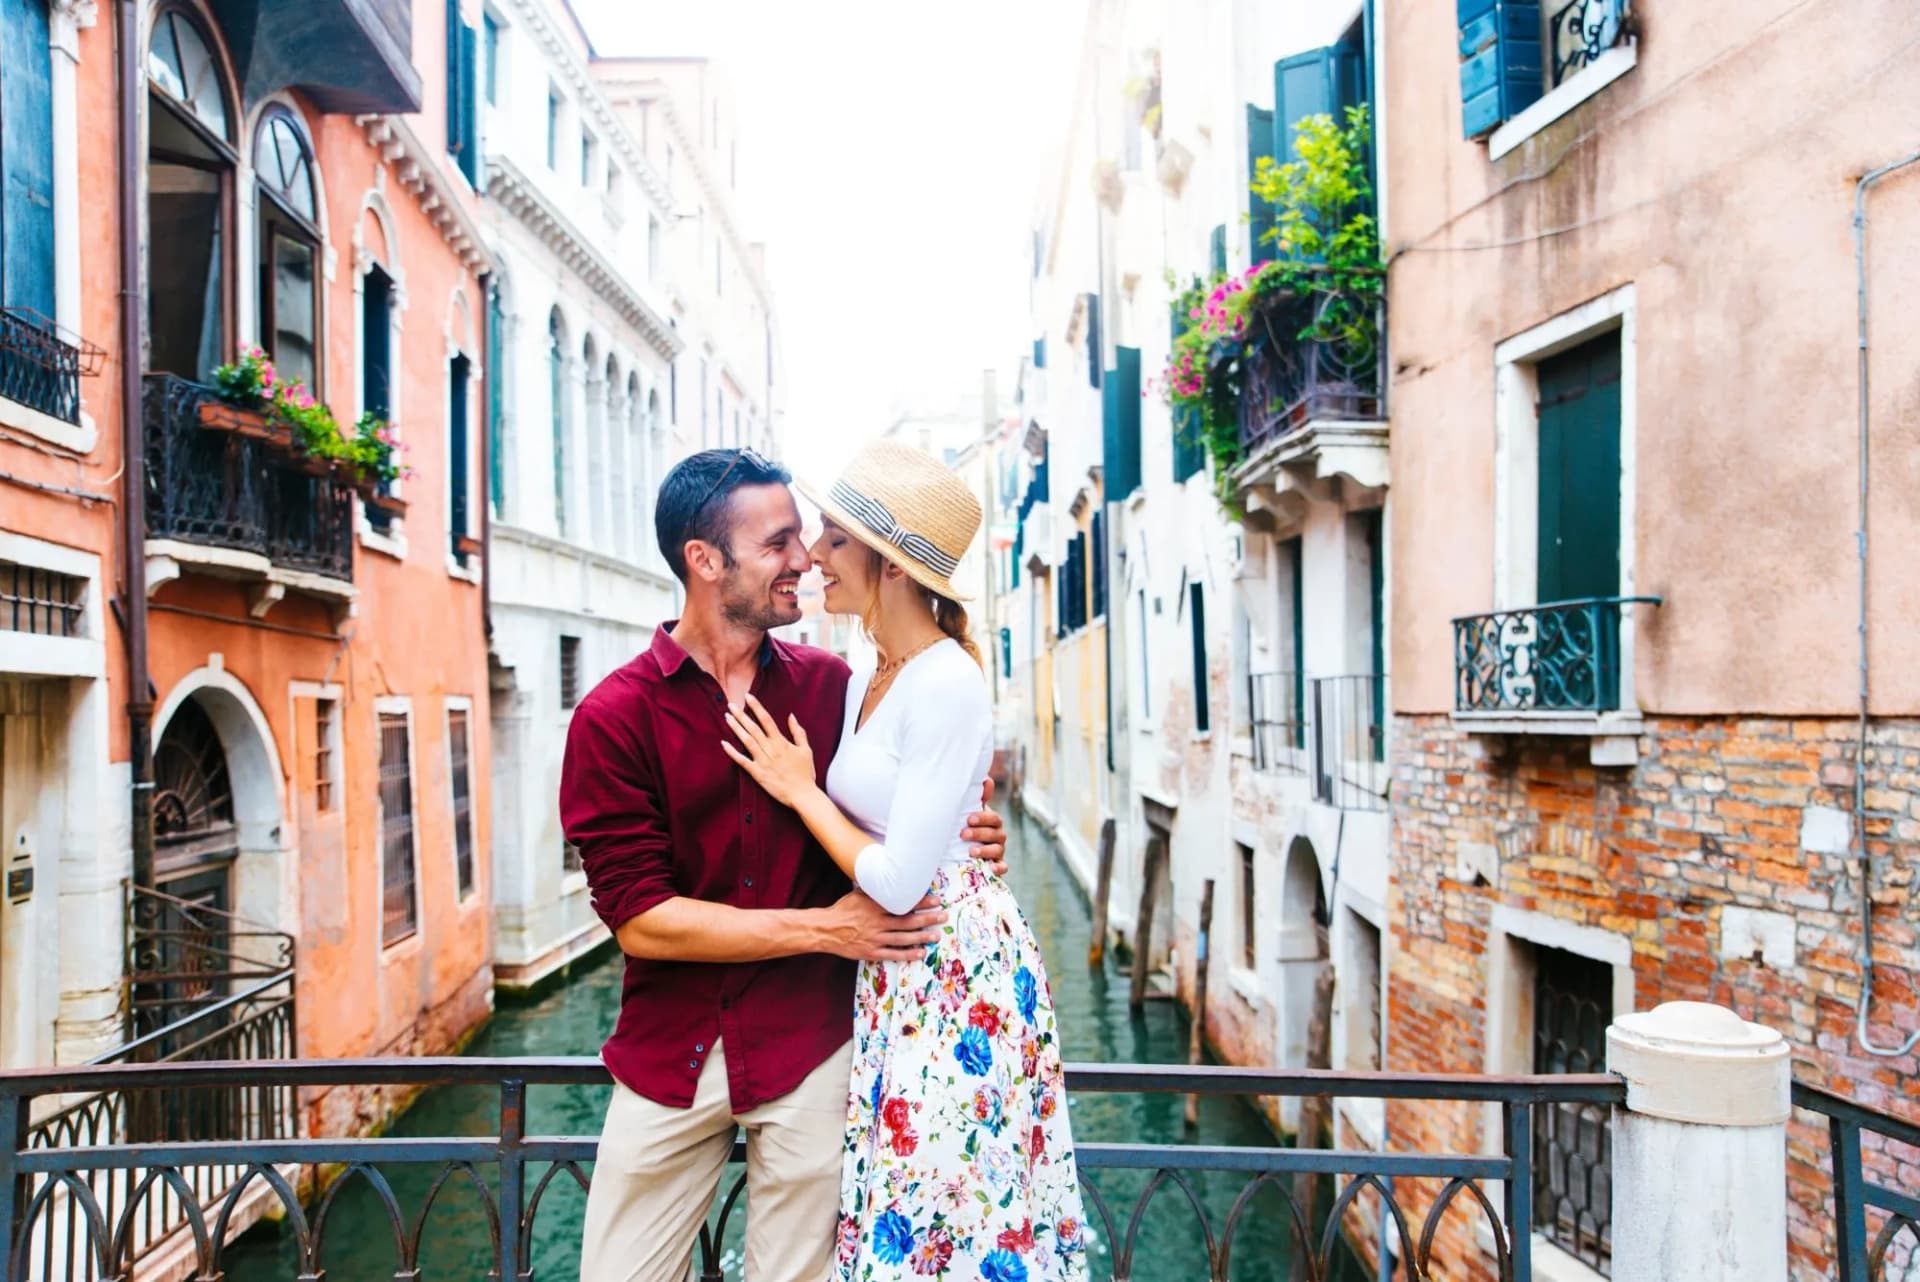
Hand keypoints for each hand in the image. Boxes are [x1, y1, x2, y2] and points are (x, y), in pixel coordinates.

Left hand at [721, 694, 816, 806]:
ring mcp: (763, 761)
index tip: (747, 696)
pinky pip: (742, 761)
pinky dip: (732, 752)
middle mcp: (770, 749)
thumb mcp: (806, 750)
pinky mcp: (757, 774)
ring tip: (726, 717)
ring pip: (746, 741)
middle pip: (753, 728)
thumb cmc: (806, 773)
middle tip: (730, 705)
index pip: (766, 720)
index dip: (756, 707)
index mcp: (781, 742)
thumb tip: (791, 716)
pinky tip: (724, 743)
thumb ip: (798, 732)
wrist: (803, 795)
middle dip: (741, 715)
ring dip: (736, 728)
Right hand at [818, 890, 948, 962]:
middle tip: (943, 916)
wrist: (825, 930)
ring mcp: (875, 938)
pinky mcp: (871, 952)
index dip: (921, 901)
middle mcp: (877, 922)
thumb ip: (876, 890)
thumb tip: (891, 879)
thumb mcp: (859, 894)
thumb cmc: (843, 909)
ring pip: (903, 938)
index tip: (935, 899)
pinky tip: (921, 952)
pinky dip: (908, 953)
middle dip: (928, 918)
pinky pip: (893, 954)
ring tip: (937, 935)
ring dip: (922, 937)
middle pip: (907, 921)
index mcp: (874, 906)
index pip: (902, 903)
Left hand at [963, 776, 1007, 875]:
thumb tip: (987, 779)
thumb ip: (977, 798)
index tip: (969, 819)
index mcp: (992, 823)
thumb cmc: (967, 828)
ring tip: (971, 851)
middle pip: (996, 834)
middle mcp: (998, 836)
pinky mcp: (997, 866)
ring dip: (985, 850)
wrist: (962, 853)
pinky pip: (1003, 867)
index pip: (994, 818)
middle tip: (963, 834)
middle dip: (980, 833)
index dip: (983, 818)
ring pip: (998, 850)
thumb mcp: (970, 813)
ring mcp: (998, 852)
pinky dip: (999, 867)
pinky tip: (991, 868)